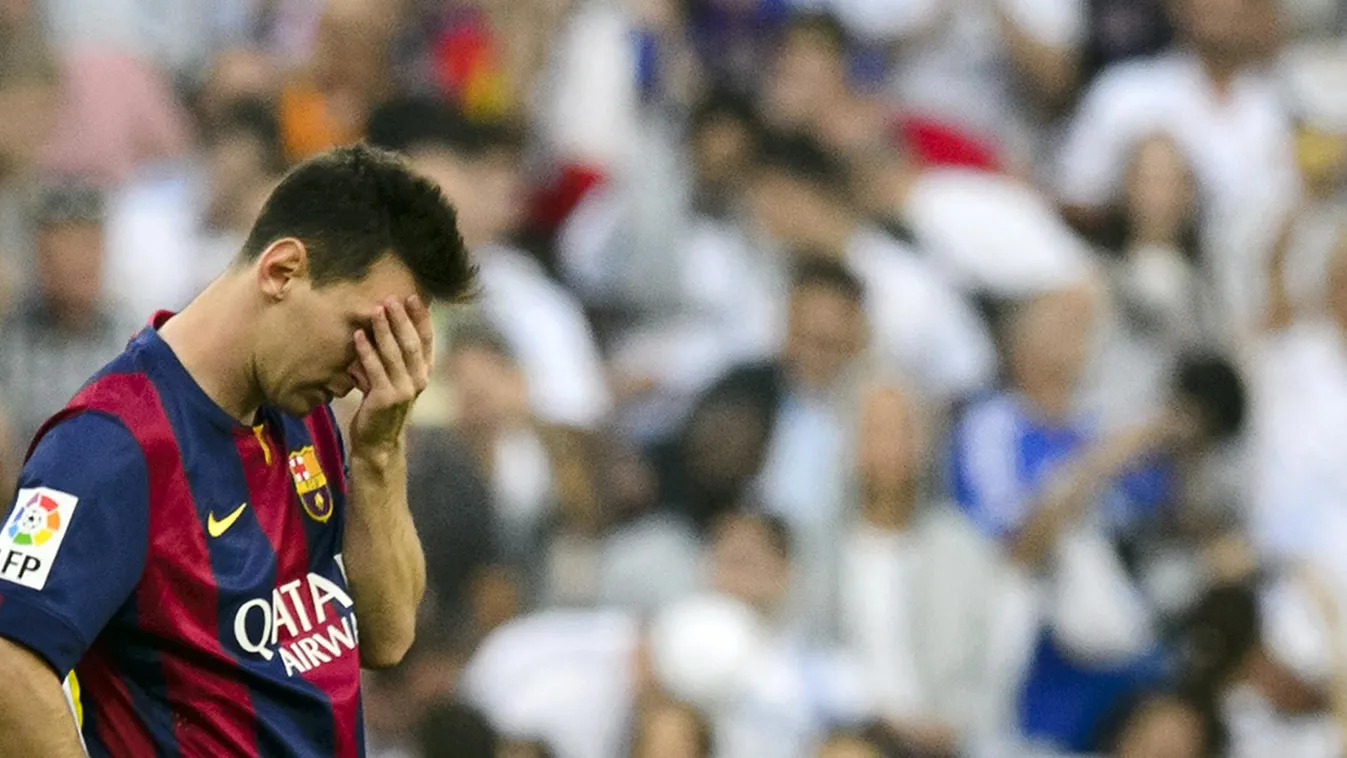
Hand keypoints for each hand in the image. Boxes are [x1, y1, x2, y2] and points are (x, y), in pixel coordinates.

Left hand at [349, 295, 434, 455]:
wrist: (377, 442)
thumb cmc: (380, 406)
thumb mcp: (389, 378)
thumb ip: (387, 357)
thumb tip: (374, 327)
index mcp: (423, 372)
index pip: (426, 340)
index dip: (421, 318)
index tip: (412, 297)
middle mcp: (419, 380)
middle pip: (412, 343)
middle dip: (401, 319)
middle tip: (390, 298)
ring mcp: (405, 390)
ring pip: (395, 353)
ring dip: (384, 329)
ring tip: (375, 310)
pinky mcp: (387, 398)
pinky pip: (376, 369)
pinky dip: (366, 351)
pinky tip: (358, 336)